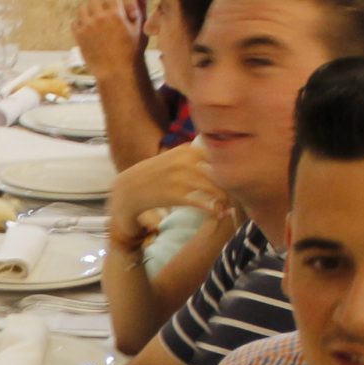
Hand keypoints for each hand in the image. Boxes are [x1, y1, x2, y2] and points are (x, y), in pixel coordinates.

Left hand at [74, 0, 145, 73]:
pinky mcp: (79, 37)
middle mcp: (99, 18)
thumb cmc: (133, 50)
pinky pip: (75, 22)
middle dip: (100, 2)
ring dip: (89, 11)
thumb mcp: (140, 26)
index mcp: (116, 13)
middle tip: (105, 11)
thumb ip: (140, 3)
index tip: (114, 4)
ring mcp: (87, 27)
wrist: (118, 73)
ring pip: (82, 8)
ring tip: (97, 21)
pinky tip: (90, 31)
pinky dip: (81, 24)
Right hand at [105, 142, 223, 250]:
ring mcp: (179, 178)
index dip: (229, 170)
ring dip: (223, 200)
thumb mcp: (172, 158)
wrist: (129, 190)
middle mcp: (184, 161)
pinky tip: (216, 214)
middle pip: (219, 172)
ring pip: (213, 188)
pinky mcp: (175, 195)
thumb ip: (193, 157)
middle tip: (235, 198)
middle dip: (229, 186)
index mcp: (186, 150)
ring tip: (226, 208)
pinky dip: (212, 209)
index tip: (234, 182)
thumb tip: (218, 159)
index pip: (218, 156)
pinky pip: (201, 202)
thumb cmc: (154, 176)